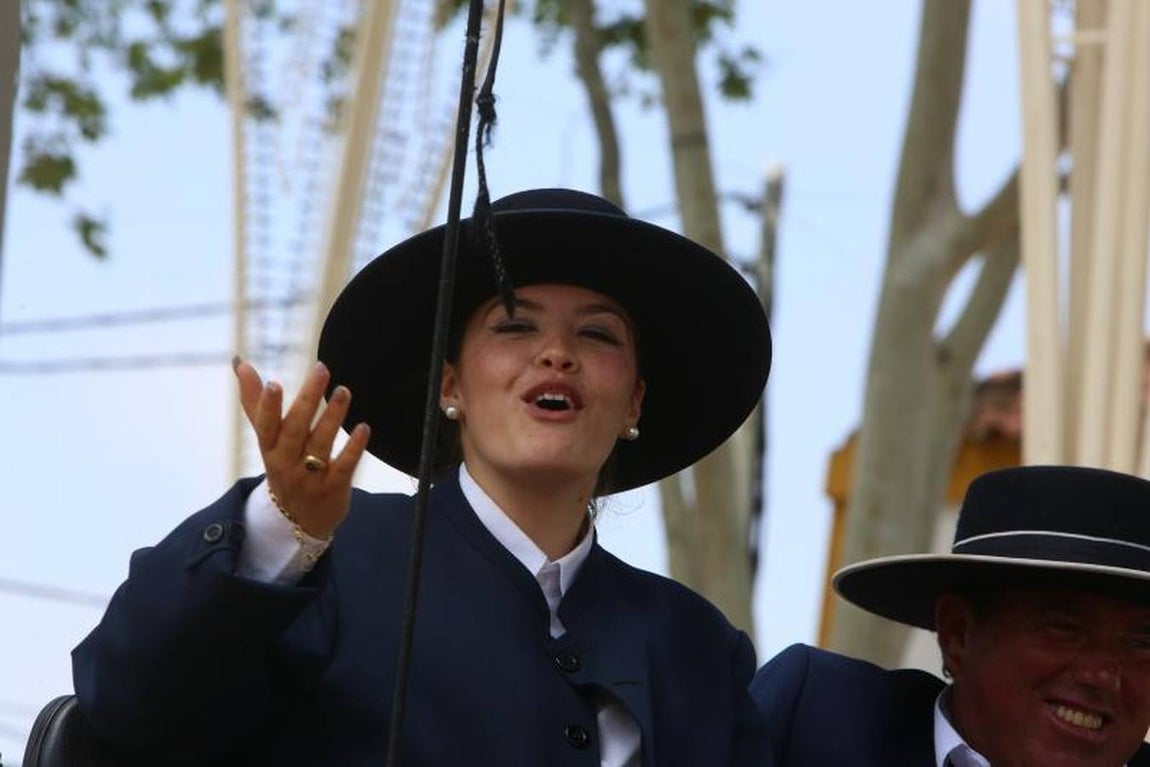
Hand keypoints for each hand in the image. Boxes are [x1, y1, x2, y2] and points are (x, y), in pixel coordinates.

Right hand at [234, 357, 370, 538]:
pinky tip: (364, 428)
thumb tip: (240, 363)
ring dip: (333, 416)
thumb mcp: (267, 440)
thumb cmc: (283, 467)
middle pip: (295, 429)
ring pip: (321, 444)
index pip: (265, 426)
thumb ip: (255, 402)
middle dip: (308, 399)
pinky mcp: (333, 487)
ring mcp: (309, 477)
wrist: (297, 522)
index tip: (274, 384)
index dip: (267, 407)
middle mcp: (286, 462)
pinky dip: (353, 447)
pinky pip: (344, 465)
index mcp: (269, 448)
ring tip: (344, 390)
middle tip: (321, 369)